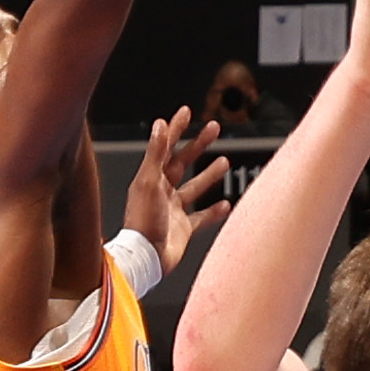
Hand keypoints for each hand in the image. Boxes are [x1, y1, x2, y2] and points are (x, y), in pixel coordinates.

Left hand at [125, 108, 230, 275]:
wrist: (146, 258)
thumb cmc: (143, 222)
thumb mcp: (148, 182)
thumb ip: (155, 153)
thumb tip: (160, 125)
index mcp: (151, 178)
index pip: (166, 146)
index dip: (176, 128)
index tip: (186, 112)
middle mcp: (162, 192)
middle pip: (183, 162)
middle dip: (199, 145)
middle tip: (214, 129)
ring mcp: (174, 210)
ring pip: (195, 187)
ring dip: (209, 175)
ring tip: (224, 162)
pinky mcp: (183, 229)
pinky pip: (202, 217)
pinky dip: (214, 211)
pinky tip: (225, 204)